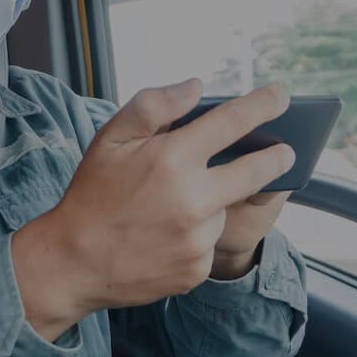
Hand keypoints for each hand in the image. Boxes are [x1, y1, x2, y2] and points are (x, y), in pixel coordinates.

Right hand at [12, 80, 293, 339]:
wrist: (72, 263)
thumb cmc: (90, 195)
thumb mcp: (109, 138)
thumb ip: (154, 105)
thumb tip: (196, 87)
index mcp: (173, 159)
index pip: (233, 122)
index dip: (263, 105)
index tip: (280, 96)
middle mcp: (194, 199)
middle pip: (257, 171)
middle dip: (276, 157)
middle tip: (284, 152)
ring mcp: (198, 239)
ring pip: (222, 211)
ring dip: (211, 205)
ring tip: (169, 210)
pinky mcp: (196, 269)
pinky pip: (207, 245)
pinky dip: (194, 238)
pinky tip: (164, 237)